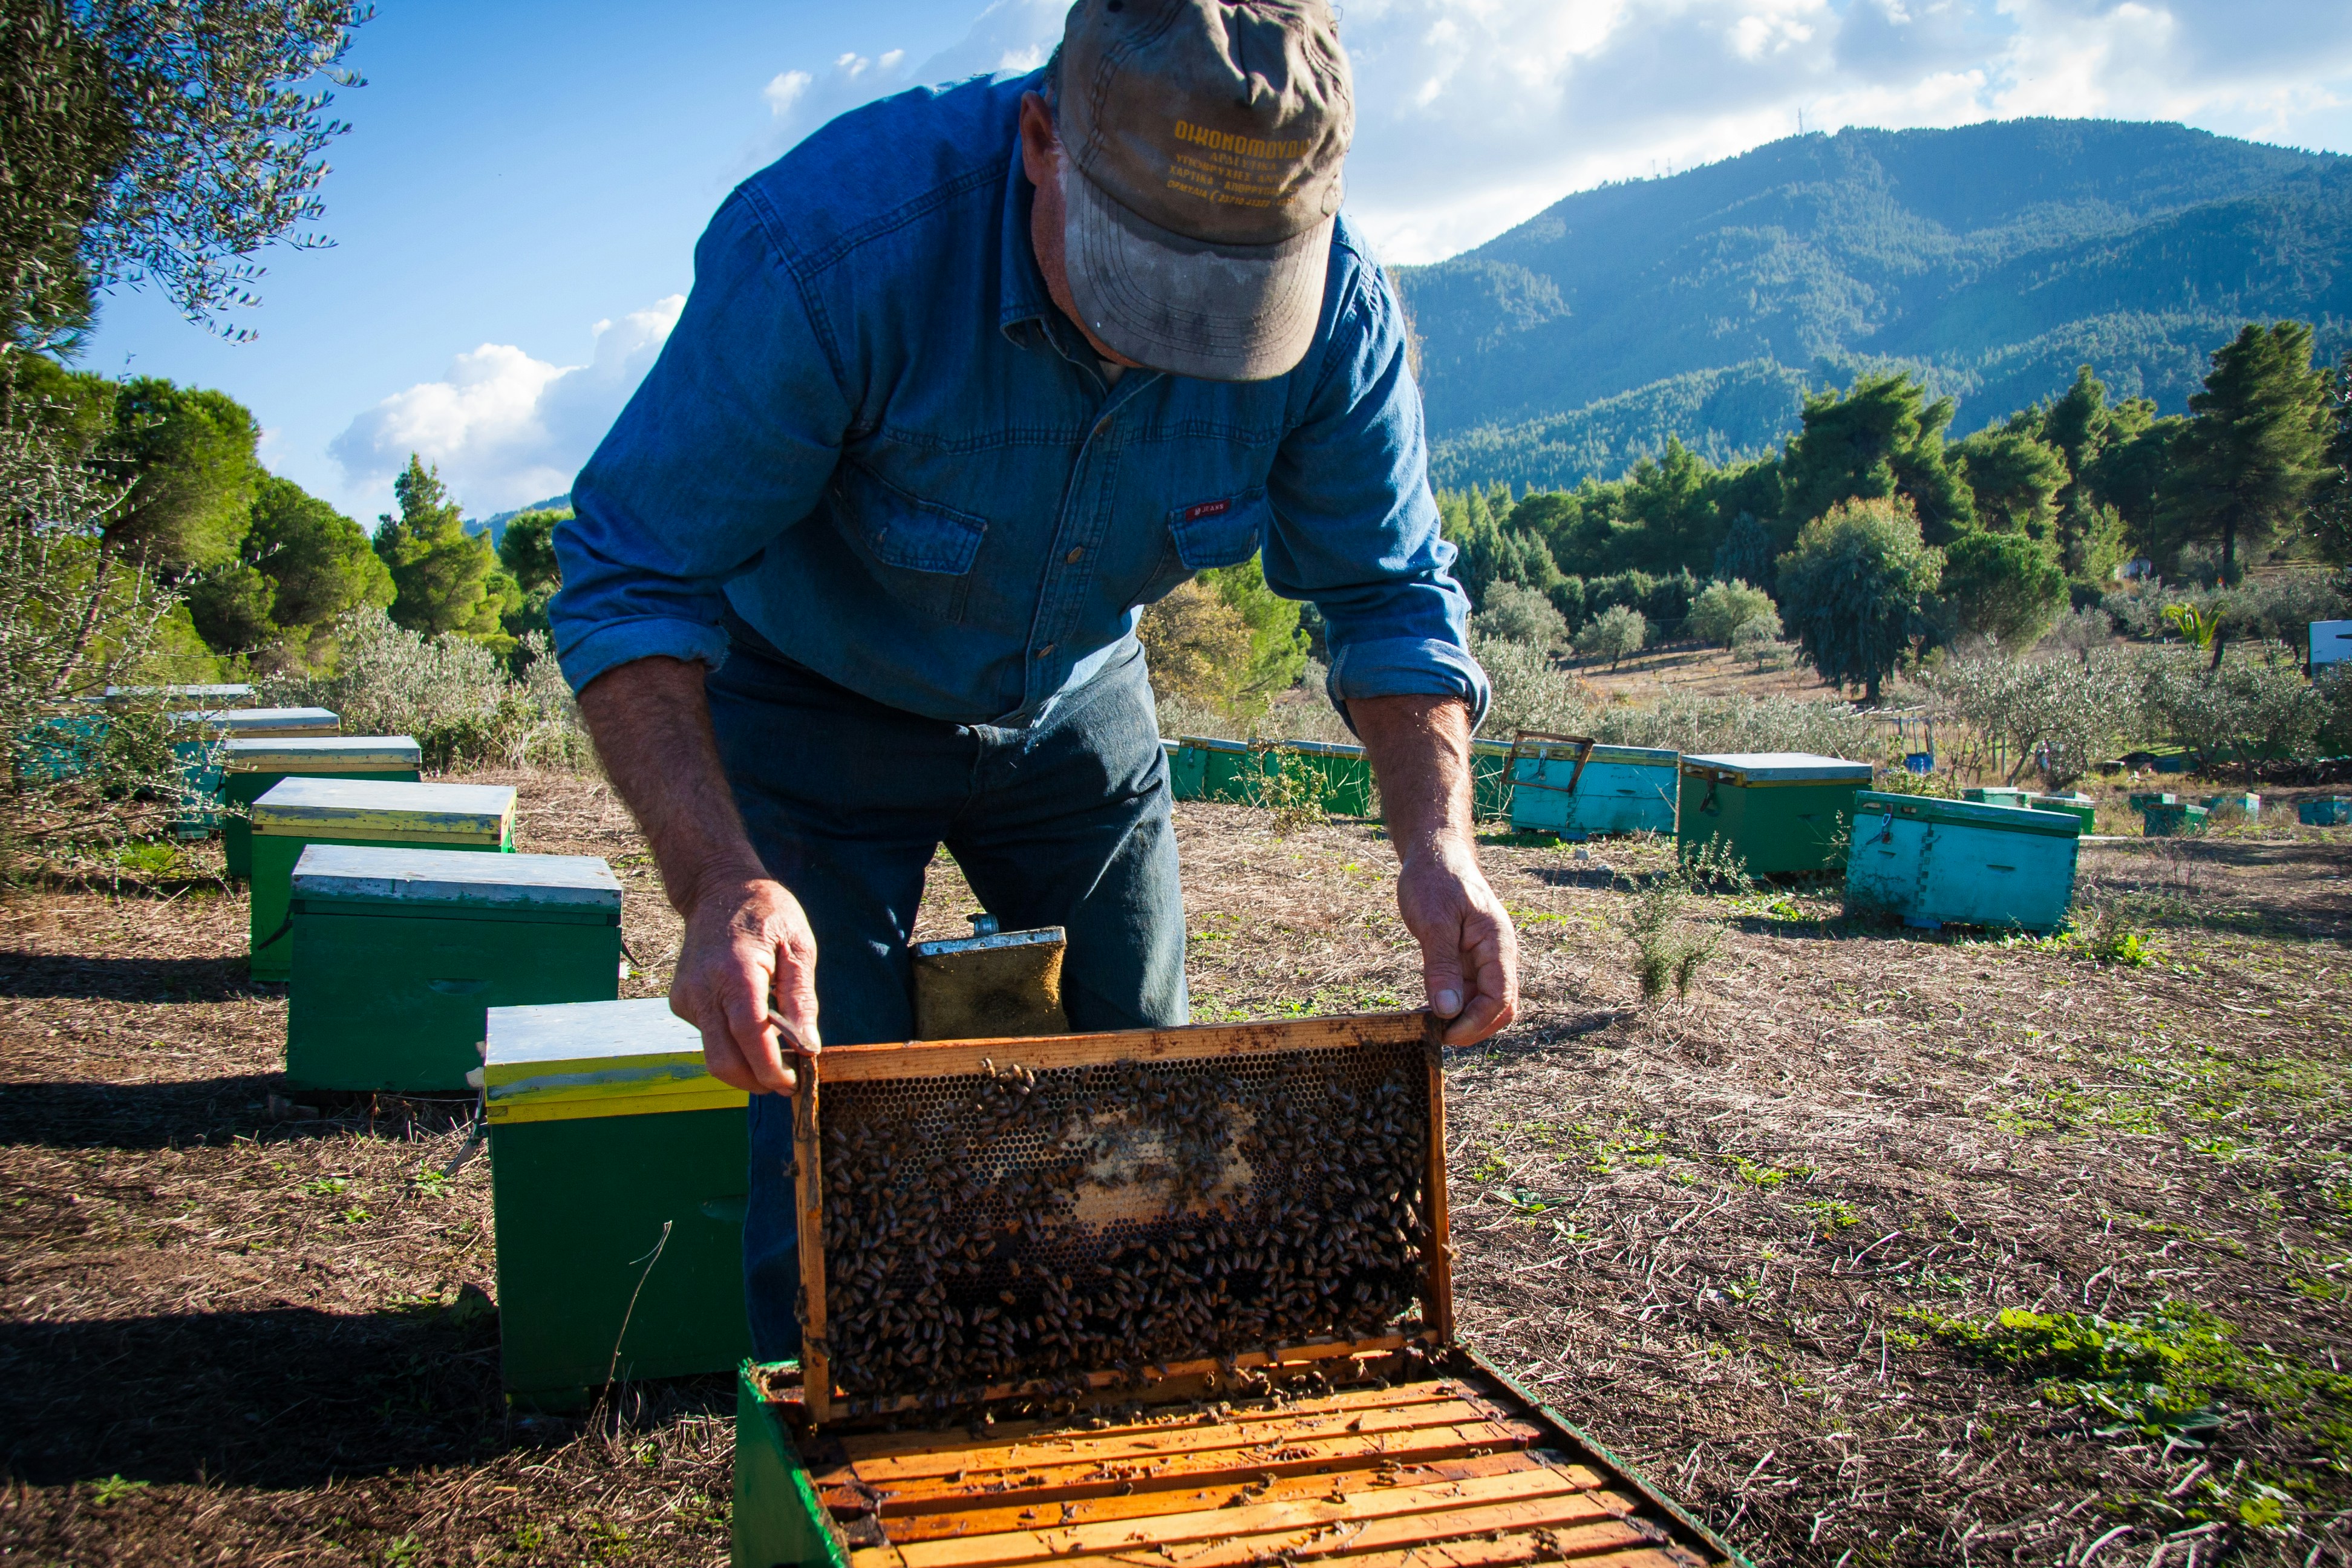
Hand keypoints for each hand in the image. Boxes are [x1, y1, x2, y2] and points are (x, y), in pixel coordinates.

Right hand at [671, 873, 821, 1094]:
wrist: (717, 888)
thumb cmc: (766, 912)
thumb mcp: (798, 946)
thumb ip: (802, 999)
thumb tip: (809, 1046)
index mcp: (736, 972)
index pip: (749, 1037)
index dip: (771, 1069)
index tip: (793, 1082)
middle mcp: (703, 988)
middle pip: (723, 1060)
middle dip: (755, 1082)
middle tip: (785, 1082)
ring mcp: (687, 996)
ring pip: (713, 1055)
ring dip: (744, 1067)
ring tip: (775, 1054)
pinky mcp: (680, 1001)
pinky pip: (707, 1036)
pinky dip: (731, 1043)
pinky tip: (750, 1022)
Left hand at [1397, 846, 1518, 1046]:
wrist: (1435, 854)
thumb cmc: (1434, 880)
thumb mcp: (1433, 922)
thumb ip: (1441, 967)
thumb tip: (1448, 1011)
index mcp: (1497, 943)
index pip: (1501, 997)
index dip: (1475, 1023)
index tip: (1444, 1034)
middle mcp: (1498, 954)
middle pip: (1500, 1007)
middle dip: (1473, 1028)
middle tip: (1436, 1036)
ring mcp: (1485, 958)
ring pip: (1485, 1003)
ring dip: (1462, 1019)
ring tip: (1429, 1025)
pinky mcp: (1469, 959)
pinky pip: (1470, 991)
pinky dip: (1454, 1005)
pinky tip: (1429, 1010)